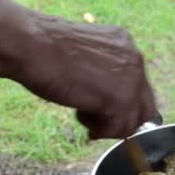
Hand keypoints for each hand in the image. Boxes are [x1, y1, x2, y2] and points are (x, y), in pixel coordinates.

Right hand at [13, 15, 156, 138]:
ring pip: (132, 121)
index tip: (103, 111)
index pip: (139, 85)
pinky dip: (99, 130)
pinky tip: (79, 114)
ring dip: (107, 125)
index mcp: (125, 44)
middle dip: (118, 119)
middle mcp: (134, 59)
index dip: (122, 104)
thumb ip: (102, 70)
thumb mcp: (83, 55)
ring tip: (81, 113)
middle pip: (142, 106)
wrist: (32, 45)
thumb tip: (108, 97)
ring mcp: (130, 80)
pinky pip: (117, 128)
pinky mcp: (119, 99)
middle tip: (95, 121)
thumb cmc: (44, 49)